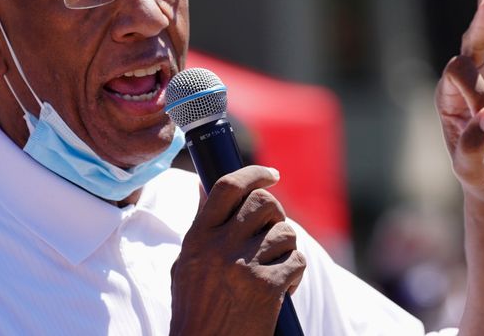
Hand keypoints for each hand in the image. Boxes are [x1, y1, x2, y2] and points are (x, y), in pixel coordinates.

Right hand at [170, 166, 305, 335]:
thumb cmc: (194, 310)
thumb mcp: (186, 263)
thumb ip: (200, 224)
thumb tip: (203, 184)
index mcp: (198, 237)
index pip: (228, 187)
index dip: (254, 173)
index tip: (271, 174)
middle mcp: (220, 247)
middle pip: (264, 203)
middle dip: (276, 213)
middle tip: (273, 230)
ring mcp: (244, 266)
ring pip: (285, 232)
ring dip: (286, 247)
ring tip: (275, 265)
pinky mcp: (268, 287)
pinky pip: (297, 261)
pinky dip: (295, 273)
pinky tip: (284, 287)